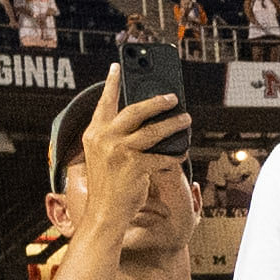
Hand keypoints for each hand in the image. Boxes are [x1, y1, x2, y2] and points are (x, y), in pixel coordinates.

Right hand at [74, 86, 189, 225]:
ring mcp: (118, 152)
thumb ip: (116, 137)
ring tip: (185, 120)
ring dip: (173, 124)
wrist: (104, 212)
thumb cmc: (108, 184)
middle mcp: (104, 138)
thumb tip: (146, 121)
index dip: (111, 83)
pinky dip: (175, 155)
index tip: (118, 66)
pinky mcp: (134, 167)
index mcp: (94, 133)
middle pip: (134, 110)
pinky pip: (162, 156)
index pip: (104, 103)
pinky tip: (183, 152)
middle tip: (172, 97)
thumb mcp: (103, 155)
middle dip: (156, 101)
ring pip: (153, 131)